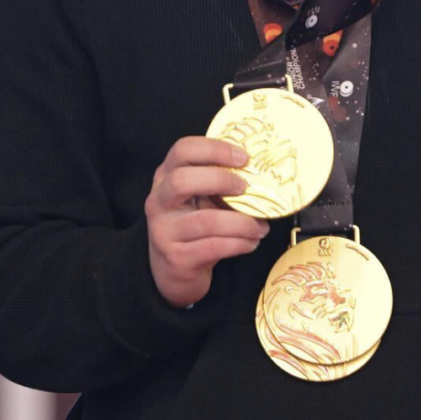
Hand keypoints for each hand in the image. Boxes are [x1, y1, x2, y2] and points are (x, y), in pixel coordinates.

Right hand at [145, 136, 269, 307]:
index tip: (244, 157)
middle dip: (220, 180)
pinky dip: (239, 244)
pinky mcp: (177, 257)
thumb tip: (261, 174)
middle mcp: (159, 201)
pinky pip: (213, 247)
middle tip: (246, 187)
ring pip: (205, 221)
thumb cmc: (193, 223)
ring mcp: (164, 231)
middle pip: (182, 180)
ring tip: (259, 227)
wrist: (174, 270)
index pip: (183, 150)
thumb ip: (218, 181)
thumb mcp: (199, 196)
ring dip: (241, 223)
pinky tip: (251, 242)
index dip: (215, 149)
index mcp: (166, 176)